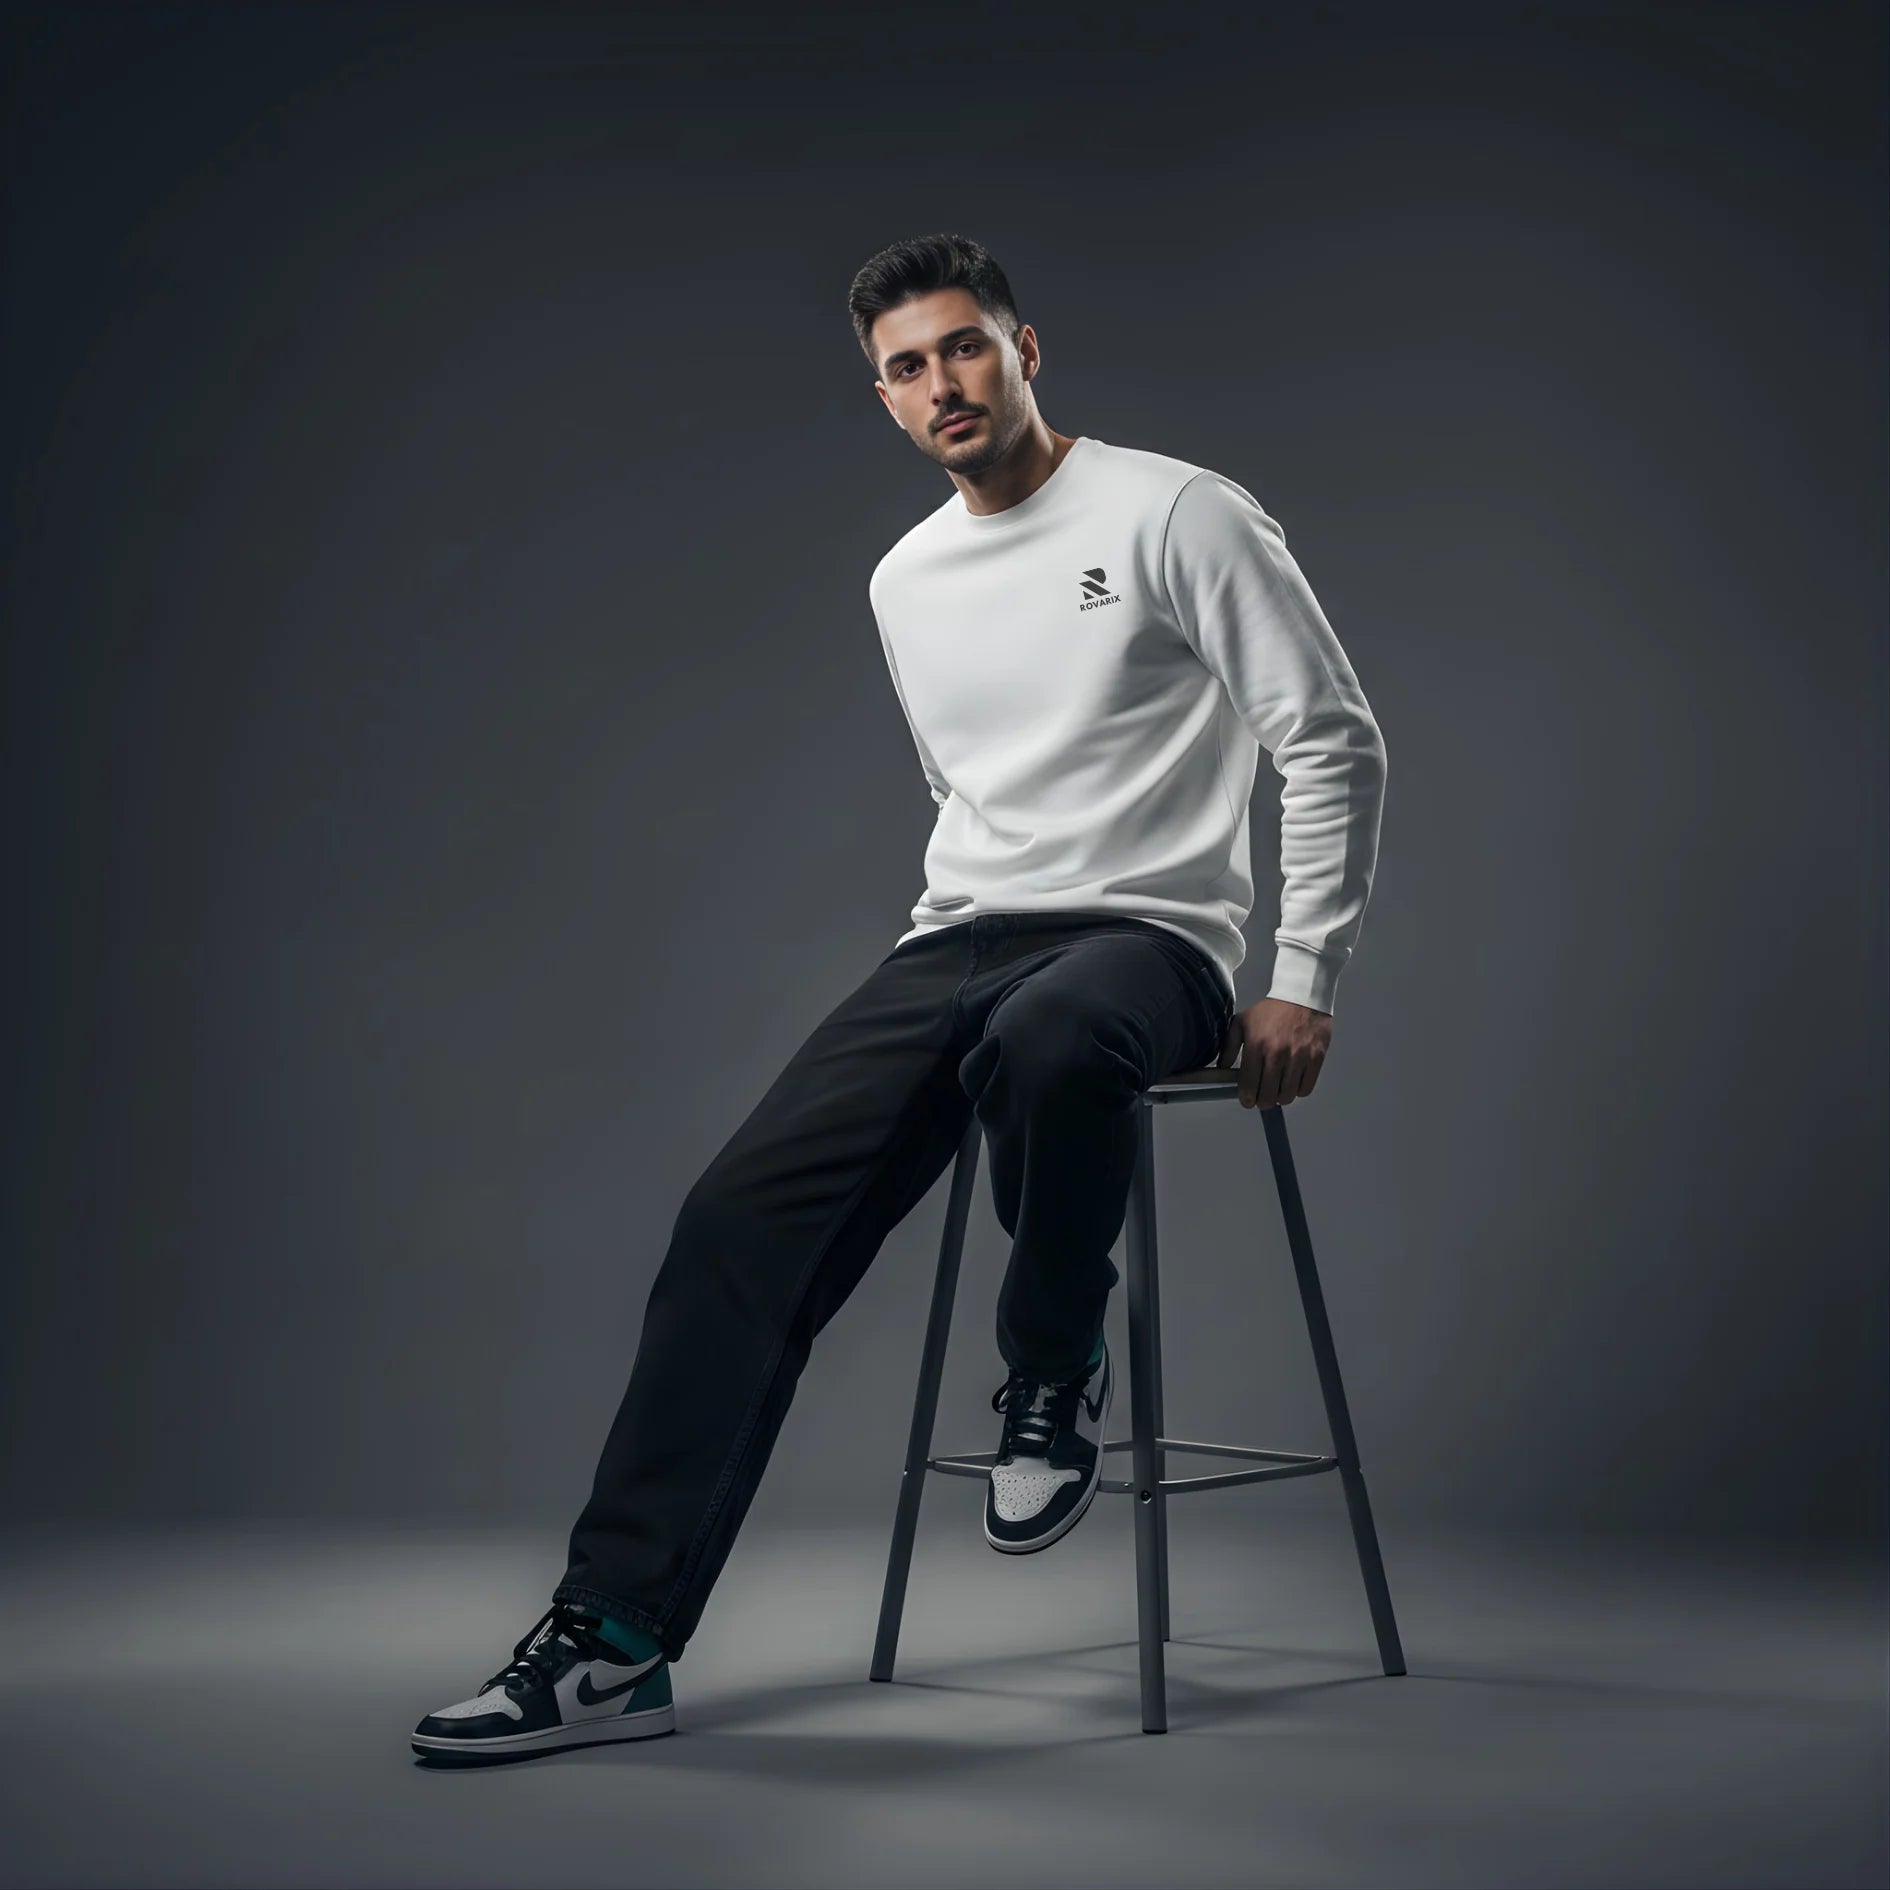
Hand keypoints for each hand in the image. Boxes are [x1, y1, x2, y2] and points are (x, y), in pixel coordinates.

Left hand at [1214, 996, 1331, 1108]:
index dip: (1247, 1098)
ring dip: (1281, 1098)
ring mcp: (1298, 1057)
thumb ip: (1229, 1047)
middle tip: (1262, 1098)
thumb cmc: (1271, 1010)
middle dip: (1263, 1102)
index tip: (1247, 1100)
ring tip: (1278, 1090)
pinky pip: (1306, 1088)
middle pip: (1269, 1096)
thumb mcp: (1242, 1022)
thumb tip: (1222, 1069)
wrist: (1302, 996)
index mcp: (1256, 1045)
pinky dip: (1299, 1091)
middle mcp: (1277, 1054)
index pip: (1249, 1085)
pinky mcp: (1316, 1058)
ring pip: (1288, 1096)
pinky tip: (1293, 1083)